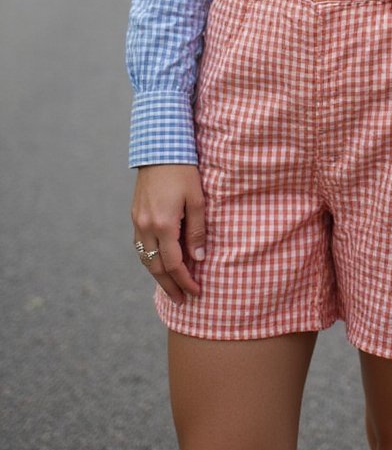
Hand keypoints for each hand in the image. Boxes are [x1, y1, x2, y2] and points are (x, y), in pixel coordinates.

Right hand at [131, 164, 205, 305]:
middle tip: (181, 302)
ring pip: (144, 258)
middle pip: (156, 267)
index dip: (185, 280)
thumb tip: (199, 258)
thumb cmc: (183, 170)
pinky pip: (139, 245)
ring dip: (157, 275)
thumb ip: (197, 230)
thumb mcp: (197, 199)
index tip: (197, 291)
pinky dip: (149, 259)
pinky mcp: (135, 214)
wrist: (159, 147)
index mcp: (163, 224)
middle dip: (169, 286)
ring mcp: (137, 221)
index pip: (174, 263)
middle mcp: (145, 226)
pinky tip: (158, 264)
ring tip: (170, 288)